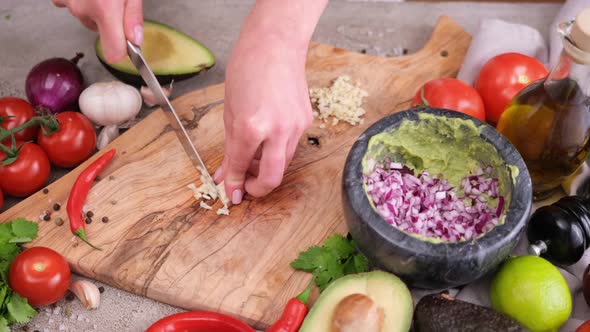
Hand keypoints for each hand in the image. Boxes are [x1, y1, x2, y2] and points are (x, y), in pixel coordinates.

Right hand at [52, 0, 142, 62]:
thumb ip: (133, 17)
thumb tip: (135, 41)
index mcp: (105, 10)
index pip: (113, 54)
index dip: (123, 51)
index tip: (129, 44)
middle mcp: (83, 10)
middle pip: (100, 33)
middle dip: (110, 23)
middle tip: (117, 3)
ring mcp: (69, 2)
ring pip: (87, 20)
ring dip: (95, 11)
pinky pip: (70, 5)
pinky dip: (79, 2)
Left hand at [215, 36, 312, 204]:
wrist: (275, 44)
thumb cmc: (247, 69)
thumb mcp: (230, 111)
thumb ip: (230, 146)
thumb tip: (226, 174)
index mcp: (251, 127)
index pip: (241, 166)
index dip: (234, 184)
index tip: (230, 194)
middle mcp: (277, 130)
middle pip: (272, 177)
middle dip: (258, 188)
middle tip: (246, 187)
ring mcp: (295, 126)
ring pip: (283, 163)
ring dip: (267, 169)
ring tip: (253, 159)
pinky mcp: (306, 121)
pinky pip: (291, 145)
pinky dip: (277, 150)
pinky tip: (267, 138)